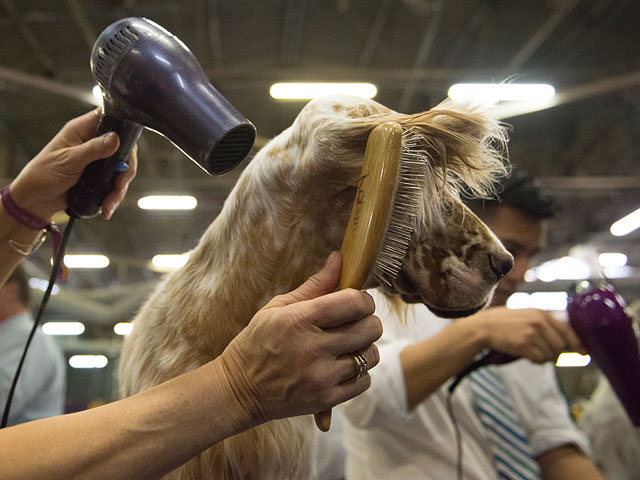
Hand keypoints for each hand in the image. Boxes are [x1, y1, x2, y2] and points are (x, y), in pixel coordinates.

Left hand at [9, 108, 137, 219]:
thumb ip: (93, 149)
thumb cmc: (43, 174)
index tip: (128, 145)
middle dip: (125, 169)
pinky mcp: (100, 176)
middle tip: (120, 183)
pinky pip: (115, 183)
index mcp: (82, 130)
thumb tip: (115, 138)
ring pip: (121, 169)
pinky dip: (114, 195)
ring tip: (109, 202)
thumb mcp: (69, 160)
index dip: (123, 126)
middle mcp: (93, 142)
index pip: (110, 118)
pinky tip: (107, 206)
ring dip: (119, 187)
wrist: (37, 200)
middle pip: (124, 148)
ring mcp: (98, 160)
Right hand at [219, 251, 381, 425]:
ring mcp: (320, 377)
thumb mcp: (278, 308)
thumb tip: (339, 258)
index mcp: (299, 320)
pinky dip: (360, 372)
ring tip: (348, 345)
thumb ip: (314, 285)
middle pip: (370, 328)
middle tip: (355, 322)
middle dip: (368, 321)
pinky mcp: (326, 399)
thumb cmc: (258, 342)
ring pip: (371, 355)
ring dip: (365, 347)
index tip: (357, 302)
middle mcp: (312, 349)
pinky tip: (342, 366)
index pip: (354, 302)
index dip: (363, 299)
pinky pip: (364, 381)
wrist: (239, 389)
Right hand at [466, 306, 585, 362]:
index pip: (568, 331)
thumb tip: (566, 342)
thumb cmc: (505, 322)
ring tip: (532, 352)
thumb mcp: (527, 315)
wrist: (484, 327)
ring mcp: (532, 333)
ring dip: (544, 358)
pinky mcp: (524, 345)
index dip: (578, 344)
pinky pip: (539, 360)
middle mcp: (540, 322)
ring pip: (551, 355)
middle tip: (547, 354)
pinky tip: (526, 355)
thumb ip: (545, 324)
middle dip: (557, 354)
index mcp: (542, 313)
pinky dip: (535, 361)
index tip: (584, 353)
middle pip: (561, 346)